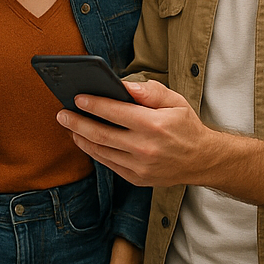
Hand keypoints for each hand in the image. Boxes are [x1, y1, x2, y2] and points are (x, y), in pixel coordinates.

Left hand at [58, 79, 220, 188]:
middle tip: (62, 113)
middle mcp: (145, 148)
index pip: (116, 112)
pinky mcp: (136, 178)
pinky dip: (93, 151)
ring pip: (101, 151)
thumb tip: (123, 85)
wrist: (202, 160)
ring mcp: (140, 166)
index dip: (93, 104)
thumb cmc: (186, 126)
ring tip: (70, 126)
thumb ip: (149, 92)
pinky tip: (85, 140)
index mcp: (155, 125)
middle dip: (77, 122)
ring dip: (81, 137)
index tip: (77, 97)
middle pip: (101, 134)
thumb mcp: (175, 101)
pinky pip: (108, 163)